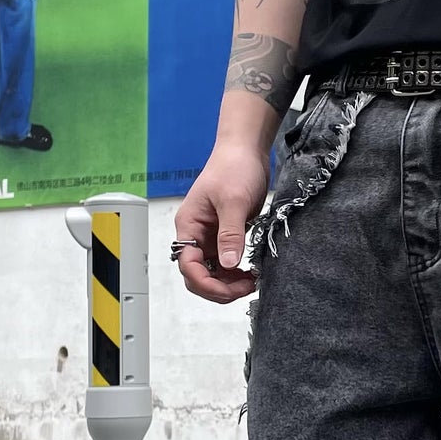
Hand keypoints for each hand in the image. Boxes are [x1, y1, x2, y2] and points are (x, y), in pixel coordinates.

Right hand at [174, 142, 268, 303]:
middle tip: (246, 287)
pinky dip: (236, 272)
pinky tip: (251, 272)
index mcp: (189, 225)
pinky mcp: (226, 235)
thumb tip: (228, 265)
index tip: (230, 289)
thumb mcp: (234, 201)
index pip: (188, 266)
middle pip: (198, 275)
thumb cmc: (234, 167)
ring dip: (229, 283)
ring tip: (251, 281)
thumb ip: (230, 234)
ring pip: (213, 272)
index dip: (207, 283)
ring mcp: (210, 236)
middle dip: (219, 287)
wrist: (246, 150)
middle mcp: (196, 234)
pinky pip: (226, 263)